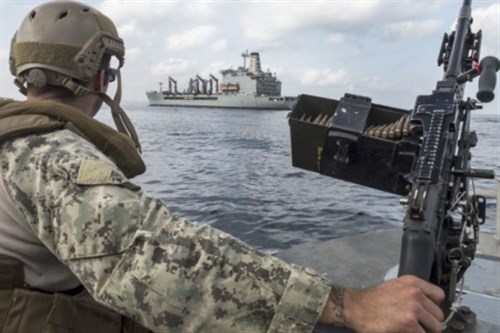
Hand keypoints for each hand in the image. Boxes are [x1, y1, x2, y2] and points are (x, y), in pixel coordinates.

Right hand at [320, 275, 444, 332]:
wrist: (356, 308)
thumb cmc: (373, 300)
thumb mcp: (395, 287)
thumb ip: (413, 293)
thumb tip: (428, 308)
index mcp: (412, 283)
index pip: (439, 296)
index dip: (433, 307)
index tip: (428, 314)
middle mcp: (414, 294)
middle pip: (438, 315)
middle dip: (429, 323)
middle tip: (415, 325)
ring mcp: (412, 309)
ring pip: (435, 328)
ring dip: (423, 331)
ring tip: (409, 329)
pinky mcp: (409, 325)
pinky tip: (403, 331)